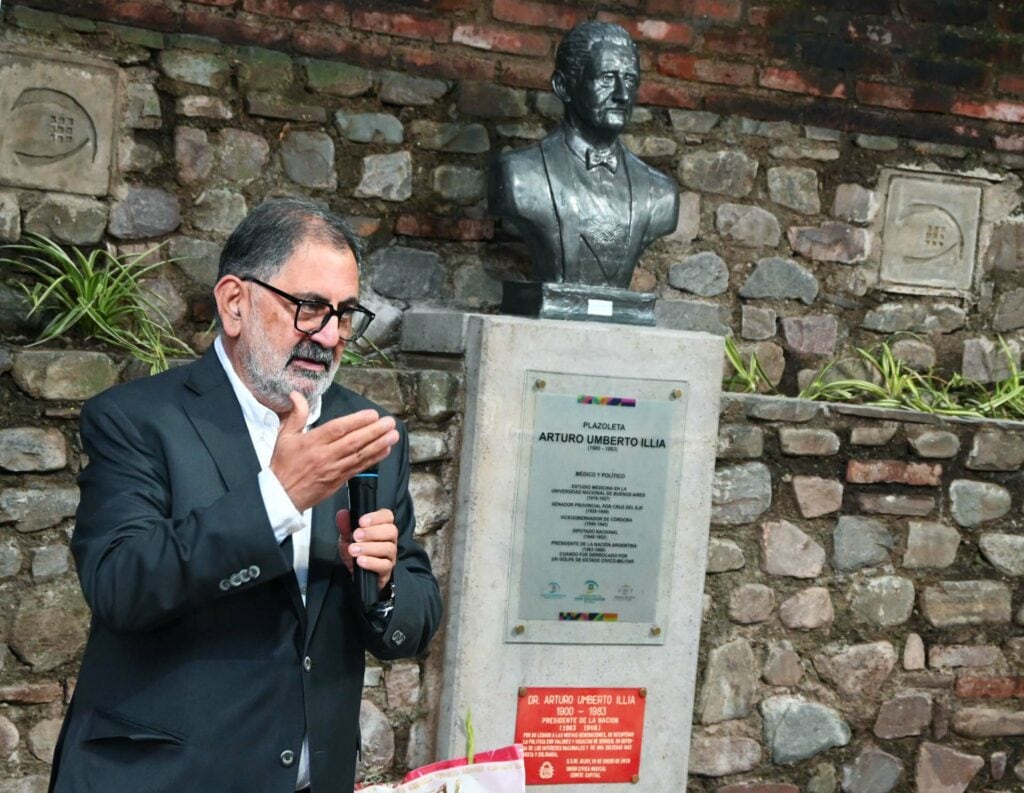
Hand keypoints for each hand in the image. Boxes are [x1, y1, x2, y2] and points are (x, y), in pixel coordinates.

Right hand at [270, 392, 399, 511]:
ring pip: (359, 455)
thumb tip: (297, 395)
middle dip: (374, 431)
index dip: (356, 421)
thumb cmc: (283, 465)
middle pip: (353, 442)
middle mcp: (324, 456)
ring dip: (379, 444)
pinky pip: (359, 468)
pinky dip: (373, 459)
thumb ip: (295, 415)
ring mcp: (333, 469)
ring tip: (393, 435)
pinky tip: (385, 450)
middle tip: (389, 423)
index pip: (337, 429)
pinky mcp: (339, 480)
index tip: (372, 414)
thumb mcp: (284, 437)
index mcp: (311, 443)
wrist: (281, 496)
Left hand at [337, 508, 397, 589]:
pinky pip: (384, 565)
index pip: (387, 516)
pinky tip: (360, 561)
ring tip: (353, 550)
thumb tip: (342, 514)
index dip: (376, 517)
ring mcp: (390, 555)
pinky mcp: (387, 569)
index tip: (361, 521)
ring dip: (369, 548)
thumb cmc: (355, 551)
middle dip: (372, 533)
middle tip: (356, 536)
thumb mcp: (347, 537)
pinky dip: (371, 562)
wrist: (354, 571)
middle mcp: (389, 539)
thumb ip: (345, 525)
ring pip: (388, 548)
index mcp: (382, 527)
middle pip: (391, 531)